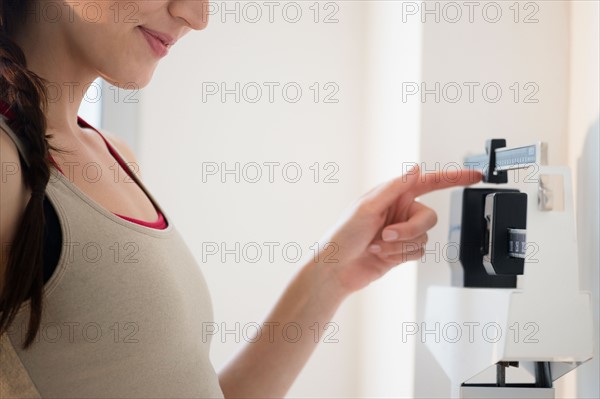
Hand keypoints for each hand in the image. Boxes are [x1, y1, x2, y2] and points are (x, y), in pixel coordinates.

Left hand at [316, 165, 481, 293]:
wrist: (336, 269)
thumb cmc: (342, 235)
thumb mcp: (366, 206)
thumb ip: (394, 188)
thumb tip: (416, 168)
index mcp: (394, 194)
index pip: (430, 181)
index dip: (455, 178)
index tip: (476, 175)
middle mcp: (400, 211)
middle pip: (429, 218)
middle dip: (410, 230)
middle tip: (387, 234)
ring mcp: (402, 232)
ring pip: (424, 238)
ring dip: (400, 245)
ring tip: (377, 245)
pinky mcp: (402, 251)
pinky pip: (418, 252)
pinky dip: (400, 255)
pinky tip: (382, 254)